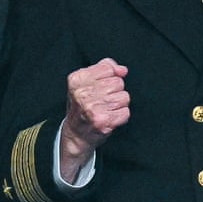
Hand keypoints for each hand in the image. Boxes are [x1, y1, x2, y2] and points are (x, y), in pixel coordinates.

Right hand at [59, 57, 129, 181]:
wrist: (76, 133)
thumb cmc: (83, 105)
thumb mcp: (86, 81)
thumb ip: (105, 68)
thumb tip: (122, 70)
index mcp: (77, 80)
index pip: (108, 69)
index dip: (109, 77)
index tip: (99, 87)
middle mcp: (82, 94)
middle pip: (118, 83)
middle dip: (115, 91)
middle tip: (102, 100)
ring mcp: (92, 108)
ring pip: (124, 97)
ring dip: (119, 104)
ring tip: (106, 109)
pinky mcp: (103, 122)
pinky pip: (125, 112)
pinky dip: (120, 116)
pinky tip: (109, 118)